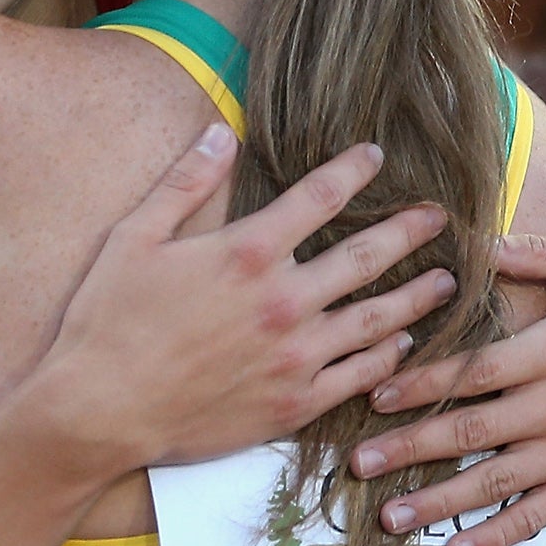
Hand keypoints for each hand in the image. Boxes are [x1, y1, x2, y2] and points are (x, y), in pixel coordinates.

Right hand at [31, 124, 457, 474]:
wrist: (99, 413)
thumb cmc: (106, 322)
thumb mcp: (134, 237)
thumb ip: (184, 182)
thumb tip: (220, 132)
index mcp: (247, 252)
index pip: (318, 197)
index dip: (352, 171)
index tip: (376, 156)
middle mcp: (283, 300)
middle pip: (365, 256)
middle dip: (408, 231)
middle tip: (439, 216)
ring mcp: (296, 356)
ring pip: (376, 319)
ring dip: (416, 296)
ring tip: (446, 280)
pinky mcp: (294, 403)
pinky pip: (358, 375)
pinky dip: (388, 357)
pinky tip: (403, 344)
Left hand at [346, 232, 545, 545]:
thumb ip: (536, 251)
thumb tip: (472, 238)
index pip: (477, 371)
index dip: (422, 385)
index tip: (374, 396)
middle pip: (475, 432)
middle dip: (411, 449)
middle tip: (357, 463)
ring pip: (496, 482)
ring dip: (439, 502)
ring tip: (388, 516)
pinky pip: (535, 517)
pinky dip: (495, 538)